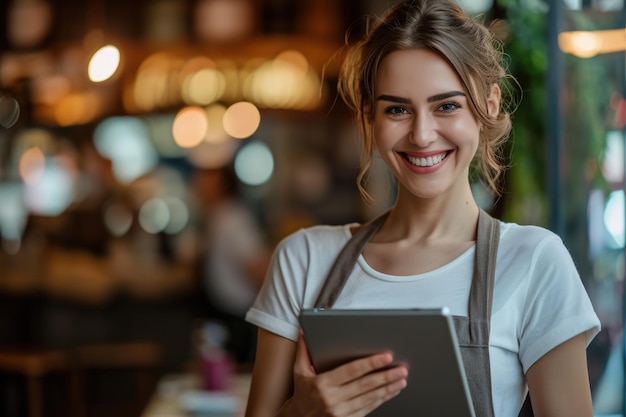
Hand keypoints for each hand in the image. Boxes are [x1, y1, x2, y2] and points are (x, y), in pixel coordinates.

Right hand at [282, 330, 407, 416]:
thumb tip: (303, 330)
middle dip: (386, 376)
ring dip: (388, 388)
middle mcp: (333, 399)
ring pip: (369, 398)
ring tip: (401, 379)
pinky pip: (368, 409)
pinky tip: (391, 392)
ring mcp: (341, 413)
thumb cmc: (302, 393)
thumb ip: (303, 350)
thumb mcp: (299, 371)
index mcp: (322, 383)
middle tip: (401, 368)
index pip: (351, 371)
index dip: (370, 363)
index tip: (386, 356)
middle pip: (365, 385)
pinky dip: (381, 400)